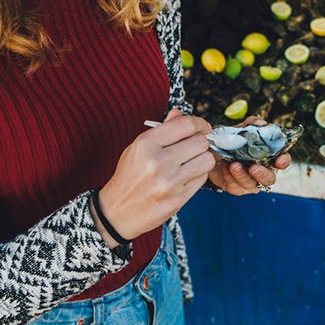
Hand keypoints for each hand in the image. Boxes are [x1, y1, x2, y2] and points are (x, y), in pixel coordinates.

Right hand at [94, 109, 213, 246]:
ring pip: (207, 160)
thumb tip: (179, 113)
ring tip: (191, 161)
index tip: (202, 127)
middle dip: (201, 141)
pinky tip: (186, 176)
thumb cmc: (128, 176)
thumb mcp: (137, 148)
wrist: (117, 211)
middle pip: (200, 142)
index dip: (199, 123)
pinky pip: (202, 179)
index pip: (185, 125)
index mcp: (146, 144)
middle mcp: (158, 162)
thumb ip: (161, 130)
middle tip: (195, 146)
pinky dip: (198, 175)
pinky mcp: (178, 199)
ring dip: (203, 159)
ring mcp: (169, 182)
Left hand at [207, 116, 291, 195]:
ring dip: (242, 174)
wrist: (214, 150)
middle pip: (269, 178)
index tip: (280, 159)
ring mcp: (250, 182)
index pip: (282, 162)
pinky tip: (225, 164)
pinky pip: (234, 184)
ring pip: (250, 184)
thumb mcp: (242, 129)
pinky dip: (228, 174)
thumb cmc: (234, 141)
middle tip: (254, 168)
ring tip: (234, 164)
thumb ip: (252, 124)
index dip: (284, 161)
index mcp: (270, 158)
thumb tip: (261, 123)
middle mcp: (263, 172)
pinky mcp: (236, 188)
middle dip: (262, 174)